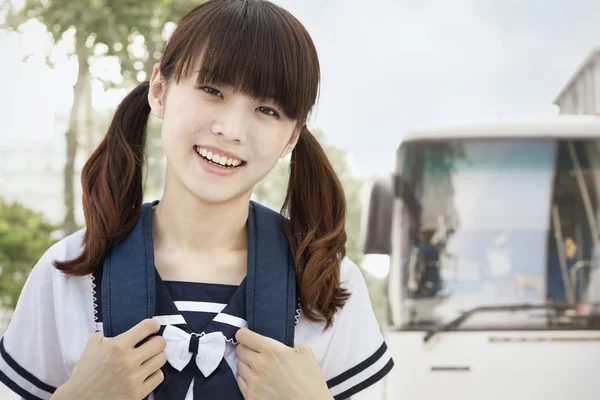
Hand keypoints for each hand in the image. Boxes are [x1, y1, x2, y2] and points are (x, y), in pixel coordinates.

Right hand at [52, 319, 166, 399]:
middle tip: (150, 344)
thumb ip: (108, 334)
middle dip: (156, 341)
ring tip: (147, 359)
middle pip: (160, 343)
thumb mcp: (92, 345)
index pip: (147, 327)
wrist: (79, 399)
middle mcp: (128, 361)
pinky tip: (146, 372)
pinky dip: (154, 373)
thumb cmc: (85, 372)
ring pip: (161, 359)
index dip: (153, 325)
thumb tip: (125, 330)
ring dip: (155, 357)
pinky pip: (158, 376)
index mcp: (118, 346)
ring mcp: (134, 378)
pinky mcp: (137, 393)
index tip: (153, 327)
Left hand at [235, 328, 332, 399]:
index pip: (244, 336)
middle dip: (246, 349)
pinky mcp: (251, 397)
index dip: (244, 334)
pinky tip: (259, 382)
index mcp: (272, 350)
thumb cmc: (310, 382)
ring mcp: (253, 382)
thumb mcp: (306, 353)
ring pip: (239, 366)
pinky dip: (247, 380)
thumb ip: (289, 345)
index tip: (246, 336)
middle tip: (255, 353)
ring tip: (260, 370)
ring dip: (247, 365)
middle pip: (239, 350)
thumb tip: (281, 346)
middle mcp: (259, 365)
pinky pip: (241, 383)